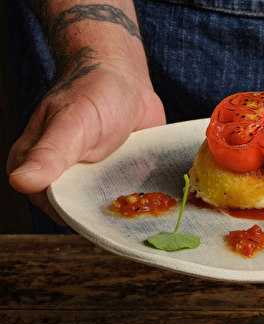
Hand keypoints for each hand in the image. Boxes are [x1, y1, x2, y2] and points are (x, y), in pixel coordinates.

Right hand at [6, 57, 165, 225]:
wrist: (126, 79)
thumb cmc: (92, 92)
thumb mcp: (71, 123)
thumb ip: (49, 153)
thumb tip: (21, 182)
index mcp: (36, 165)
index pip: (51, 206)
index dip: (76, 214)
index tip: (102, 214)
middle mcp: (61, 175)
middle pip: (81, 209)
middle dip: (105, 213)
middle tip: (130, 211)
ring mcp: (90, 177)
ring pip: (103, 205)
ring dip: (124, 208)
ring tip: (145, 207)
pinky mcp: (113, 175)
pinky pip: (123, 195)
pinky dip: (138, 199)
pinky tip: (153, 200)